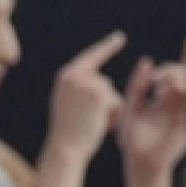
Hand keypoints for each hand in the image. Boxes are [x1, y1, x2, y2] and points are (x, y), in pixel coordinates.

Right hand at [44, 32, 126, 162]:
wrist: (65, 149)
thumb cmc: (67, 132)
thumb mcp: (68, 104)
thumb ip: (80, 87)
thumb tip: (101, 79)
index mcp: (66, 75)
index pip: (90, 57)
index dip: (106, 47)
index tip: (120, 37)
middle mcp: (76, 75)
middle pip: (104, 82)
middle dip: (104, 103)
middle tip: (88, 121)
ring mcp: (89, 83)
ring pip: (112, 94)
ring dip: (108, 111)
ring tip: (92, 124)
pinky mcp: (101, 95)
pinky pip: (117, 103)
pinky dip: (113, 117)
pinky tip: (100, 126)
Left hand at [118, 35, 185, 179]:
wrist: (139, 163)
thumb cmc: (133, 139)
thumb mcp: (132, 107)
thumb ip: (138, 85)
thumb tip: (147, 61)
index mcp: (165, 98)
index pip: (178, 72)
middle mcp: (178, 103)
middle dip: (174, 70)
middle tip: (159, 78)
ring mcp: (185, 113)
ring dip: (180, 79)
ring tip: (164, 84)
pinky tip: (175, 88)